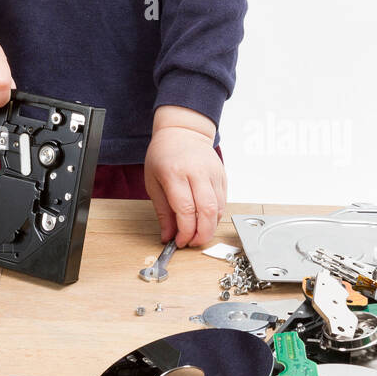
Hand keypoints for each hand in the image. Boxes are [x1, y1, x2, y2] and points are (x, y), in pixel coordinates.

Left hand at [144, 107, 226, 247]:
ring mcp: (212, 173)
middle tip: (193, 243)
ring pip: (219, 208)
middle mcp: (196, 172)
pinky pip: (223, 202)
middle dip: (202, 234)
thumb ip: (162, 211)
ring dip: (210, 227)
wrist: (182, 132)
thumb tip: (168, 237)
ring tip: (198, 234)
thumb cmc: (163, 155)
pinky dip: (216, 216)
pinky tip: (205, 221)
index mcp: (174, 173)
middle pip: (207, 211)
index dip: (185, 231)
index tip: (180, 242)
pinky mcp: (222, 175)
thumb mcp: (153, 182)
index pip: (185, 209)